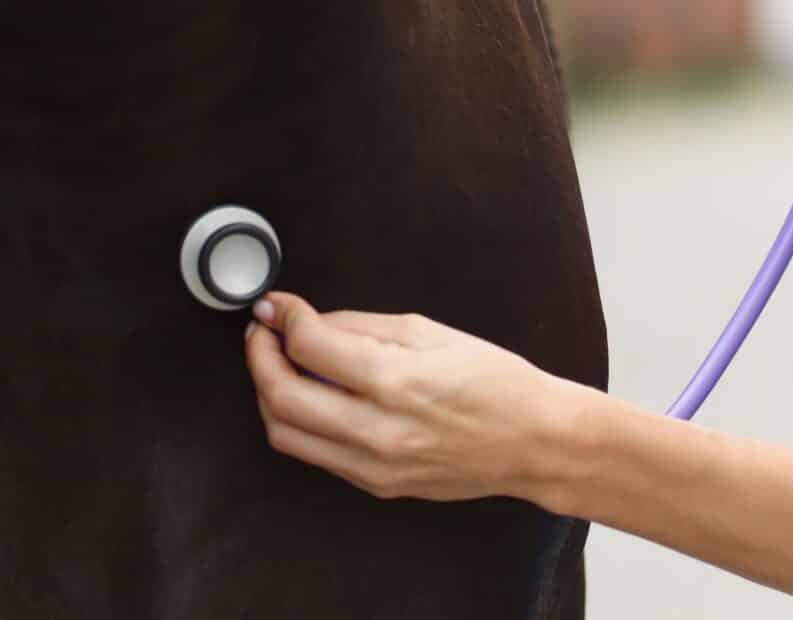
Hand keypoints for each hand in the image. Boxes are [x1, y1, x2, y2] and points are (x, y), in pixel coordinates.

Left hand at [242, 292, 578, 504]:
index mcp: (396, 381)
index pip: (308, 347)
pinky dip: (300, 422)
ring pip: (286, 435)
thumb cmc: (494, 382)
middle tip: (262, 333)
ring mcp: (375, 466)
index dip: (280, 319)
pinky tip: (311, 395)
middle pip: (281, 398)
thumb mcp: (429, 331)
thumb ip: (360, 326)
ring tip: (278, 363)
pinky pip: (315, 455)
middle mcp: (379, 430)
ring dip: (269, 394)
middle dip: (258, 358)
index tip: (273, 306)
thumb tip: (307, 322)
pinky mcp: (376, 486)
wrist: (534, 443)